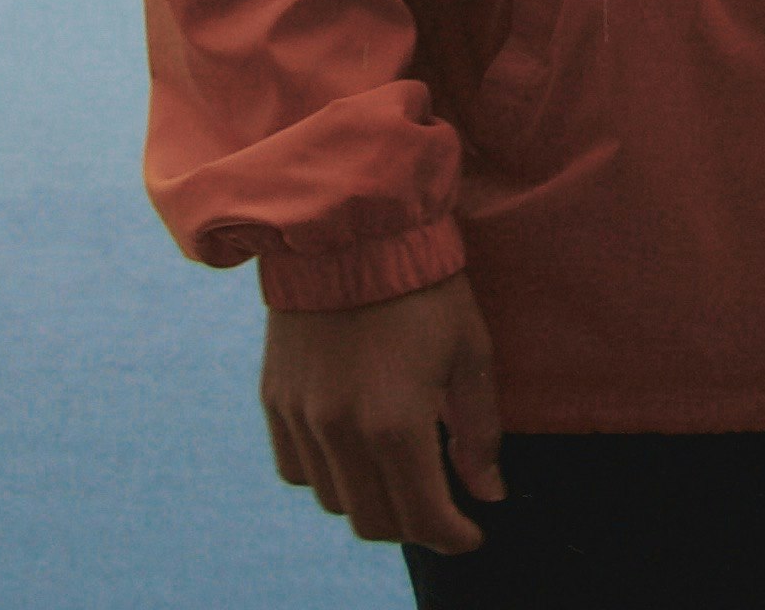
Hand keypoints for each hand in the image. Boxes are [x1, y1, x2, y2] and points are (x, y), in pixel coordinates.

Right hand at [260, 275, 503, 550]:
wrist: (351, 228)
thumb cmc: (425, 286)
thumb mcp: (470, 353)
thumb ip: (479, 432)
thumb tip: (488, 493)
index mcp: (396, 423)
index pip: (423, 516)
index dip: (452, 536)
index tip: (471, 533)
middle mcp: (341, 430)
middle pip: (374, 521)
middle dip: (413, 525)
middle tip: (439, 506)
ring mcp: (302, 417)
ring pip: (334, 500)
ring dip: (370, 500)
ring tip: (398, 474)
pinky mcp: (275, 399)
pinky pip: (297, 468)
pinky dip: (327, 475)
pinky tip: (353, 451)